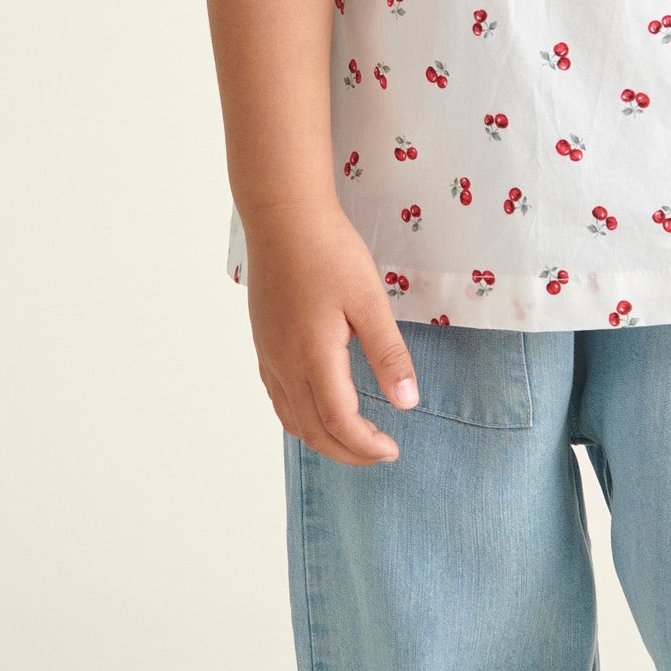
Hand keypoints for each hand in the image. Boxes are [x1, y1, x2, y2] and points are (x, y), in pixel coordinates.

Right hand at [242, 204, 421, 463]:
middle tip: (381, 453)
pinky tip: (320, 410)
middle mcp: (285, 364)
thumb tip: (407, 402)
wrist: (282, 217)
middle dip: (348, 451)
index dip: (365, 445)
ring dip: (324, 439)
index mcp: (313, 356)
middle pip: (313, 430)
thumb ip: (388, 353)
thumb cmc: (328, 251)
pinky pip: (279, 398)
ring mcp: (269, 355)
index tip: (392, 450)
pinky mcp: (263, 344)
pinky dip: (301, 419)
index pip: (338, 422)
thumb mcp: (369, 300)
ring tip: (355, 439)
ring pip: (291, 419)